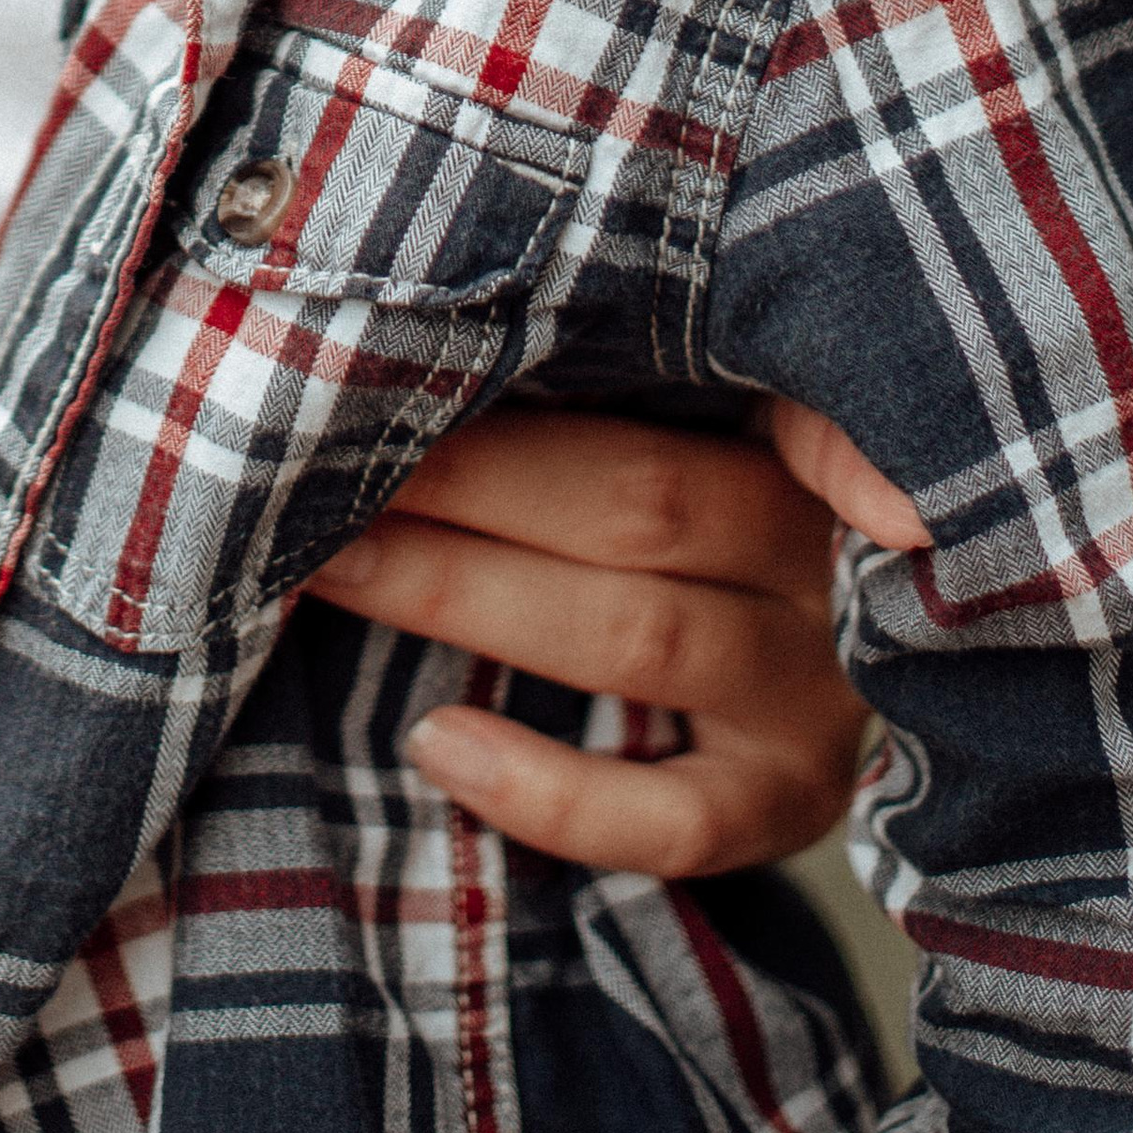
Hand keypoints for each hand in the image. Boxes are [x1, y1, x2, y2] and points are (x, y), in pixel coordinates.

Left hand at [305, 399, 926, 877]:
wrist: (815, 647)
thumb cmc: (692, 496)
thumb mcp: (689, 407)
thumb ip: (611, 367)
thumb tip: (409, 315)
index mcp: (791, 429)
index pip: (688, 373)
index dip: (556, 360)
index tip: (400, 345)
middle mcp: (819, 552)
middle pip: (635, 502)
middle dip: (459, 481)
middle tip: (314, 457)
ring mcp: (813, 686)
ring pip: (633, 634)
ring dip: (464, 595)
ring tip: (333, 568)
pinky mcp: (789, 800)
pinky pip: (674, 817)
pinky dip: (549, 791)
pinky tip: (435, 742)